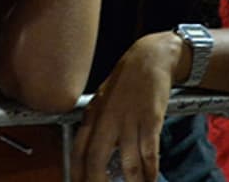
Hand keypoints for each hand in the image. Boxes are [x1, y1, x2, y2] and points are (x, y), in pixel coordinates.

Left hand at [70, 33, 180, 181]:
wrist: (148, 59)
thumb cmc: (125, 81)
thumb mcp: (102, 100)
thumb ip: (97, 124)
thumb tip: (91, 149)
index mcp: (93, 116)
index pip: (78, 150)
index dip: (77, 172)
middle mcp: (108, 120)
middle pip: (96, 159)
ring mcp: (129, 121)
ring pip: (128, 162)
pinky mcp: (150, 121)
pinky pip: (149, 153)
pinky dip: (150, 170)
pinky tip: (151, 178)